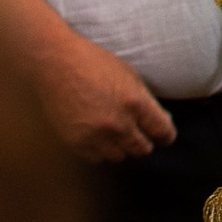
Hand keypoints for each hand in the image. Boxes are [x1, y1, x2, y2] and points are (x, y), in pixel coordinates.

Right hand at [28, 31, 175, 163]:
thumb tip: (162, 123)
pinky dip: (100, 150)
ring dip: (121, 147)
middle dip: (144, 141)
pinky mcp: (76, 143)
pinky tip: (97, 135)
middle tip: (137, 132)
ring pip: (120, 157)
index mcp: (135, 102)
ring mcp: (96, 135)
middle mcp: (118, 123)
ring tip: (114, 131)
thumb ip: (147, 101)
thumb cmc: (94, 63)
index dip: (165, 135)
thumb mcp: (129, 75)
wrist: (55, 63)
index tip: (162, 135)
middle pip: (143, 149)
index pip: (163, 133)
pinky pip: (97, 158)